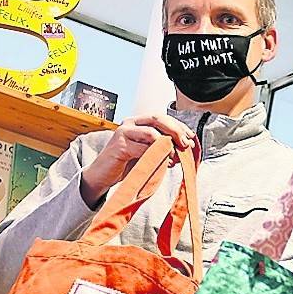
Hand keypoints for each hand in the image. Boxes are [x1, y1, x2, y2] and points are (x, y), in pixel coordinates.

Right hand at [79, 114, 193, 206]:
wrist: (101, 176)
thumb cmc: (125, 164)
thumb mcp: (146, 152)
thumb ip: (161, 146)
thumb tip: (184, 146)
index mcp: (137, 122)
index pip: (162, 117)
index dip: (178, 126)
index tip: (191, 137)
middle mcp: (130, 123)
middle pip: (158, 118)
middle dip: (176, 130)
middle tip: (186, 144)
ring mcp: (123, 133)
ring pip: (152, 132)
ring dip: (168, 144)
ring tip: (176, 157)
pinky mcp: (120, 146)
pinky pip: (143, 148)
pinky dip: (157, 155)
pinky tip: (165, 163)